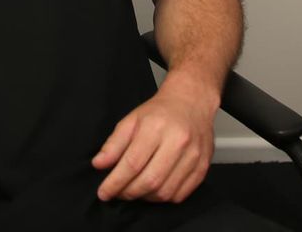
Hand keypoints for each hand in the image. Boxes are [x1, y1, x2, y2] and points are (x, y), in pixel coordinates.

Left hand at [90, 78, 217, 204]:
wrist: (191, 102)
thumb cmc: (160, 112)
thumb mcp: (131, 120)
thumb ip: (114, 144)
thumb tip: (98, 164)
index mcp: (156, 127)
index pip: (132, 163)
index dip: (115, 182)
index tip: (103, 192)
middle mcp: (178, 142)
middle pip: (149, 180)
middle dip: (128, 193)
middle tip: (117, 193)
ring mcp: (193, 156)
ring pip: (165, 192)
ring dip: (144, 197)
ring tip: (134, 190)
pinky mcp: (202, 167)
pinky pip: (180, 194)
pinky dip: (163, 198)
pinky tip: (153, 190)